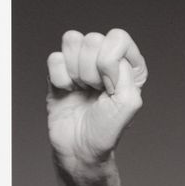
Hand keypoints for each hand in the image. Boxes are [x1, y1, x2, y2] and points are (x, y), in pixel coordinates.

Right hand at [46, 29, 147, 169]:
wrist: (80, 147)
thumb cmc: (107, 129)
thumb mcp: (129, 103)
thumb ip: (126, 74)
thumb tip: (107, 57)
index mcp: (130, 65)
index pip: (118, 38)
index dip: (110, 62)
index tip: (111, 86)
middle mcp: (107, 60)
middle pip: (93, 39)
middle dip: (92, 70)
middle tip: (96, 91)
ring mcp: (82, 63)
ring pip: (72, 41)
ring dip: (76, 72)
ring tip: (83, 91)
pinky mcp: (60, 70)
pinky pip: (54, 57)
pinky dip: (60, 78)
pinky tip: (69, 92)